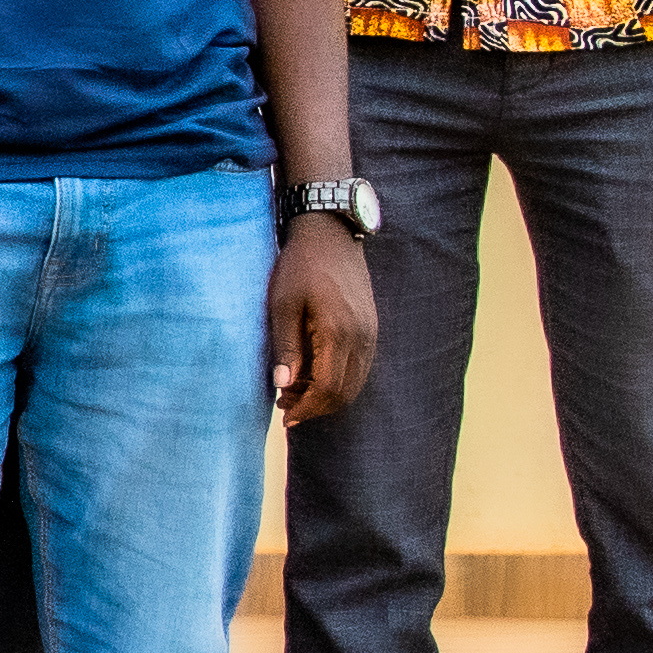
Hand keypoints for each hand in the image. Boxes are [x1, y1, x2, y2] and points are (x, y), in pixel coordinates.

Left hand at [268, 214, 378, 427]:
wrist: (331, 235)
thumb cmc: (300, 267)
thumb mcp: (281, 305)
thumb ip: (286, 347)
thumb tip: (283, 386)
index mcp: (339, 334)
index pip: (329, 389)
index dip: (307, 408)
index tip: (285, 418)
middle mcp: (362, 338)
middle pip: (346, 392)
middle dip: (316, 406)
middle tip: (284, 406)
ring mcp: (371, 333)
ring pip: (355, 382)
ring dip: (327, 395)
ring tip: (293, 391)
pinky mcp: (371, 328)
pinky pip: (360, 366)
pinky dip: (338, 379)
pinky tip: (312, 373)